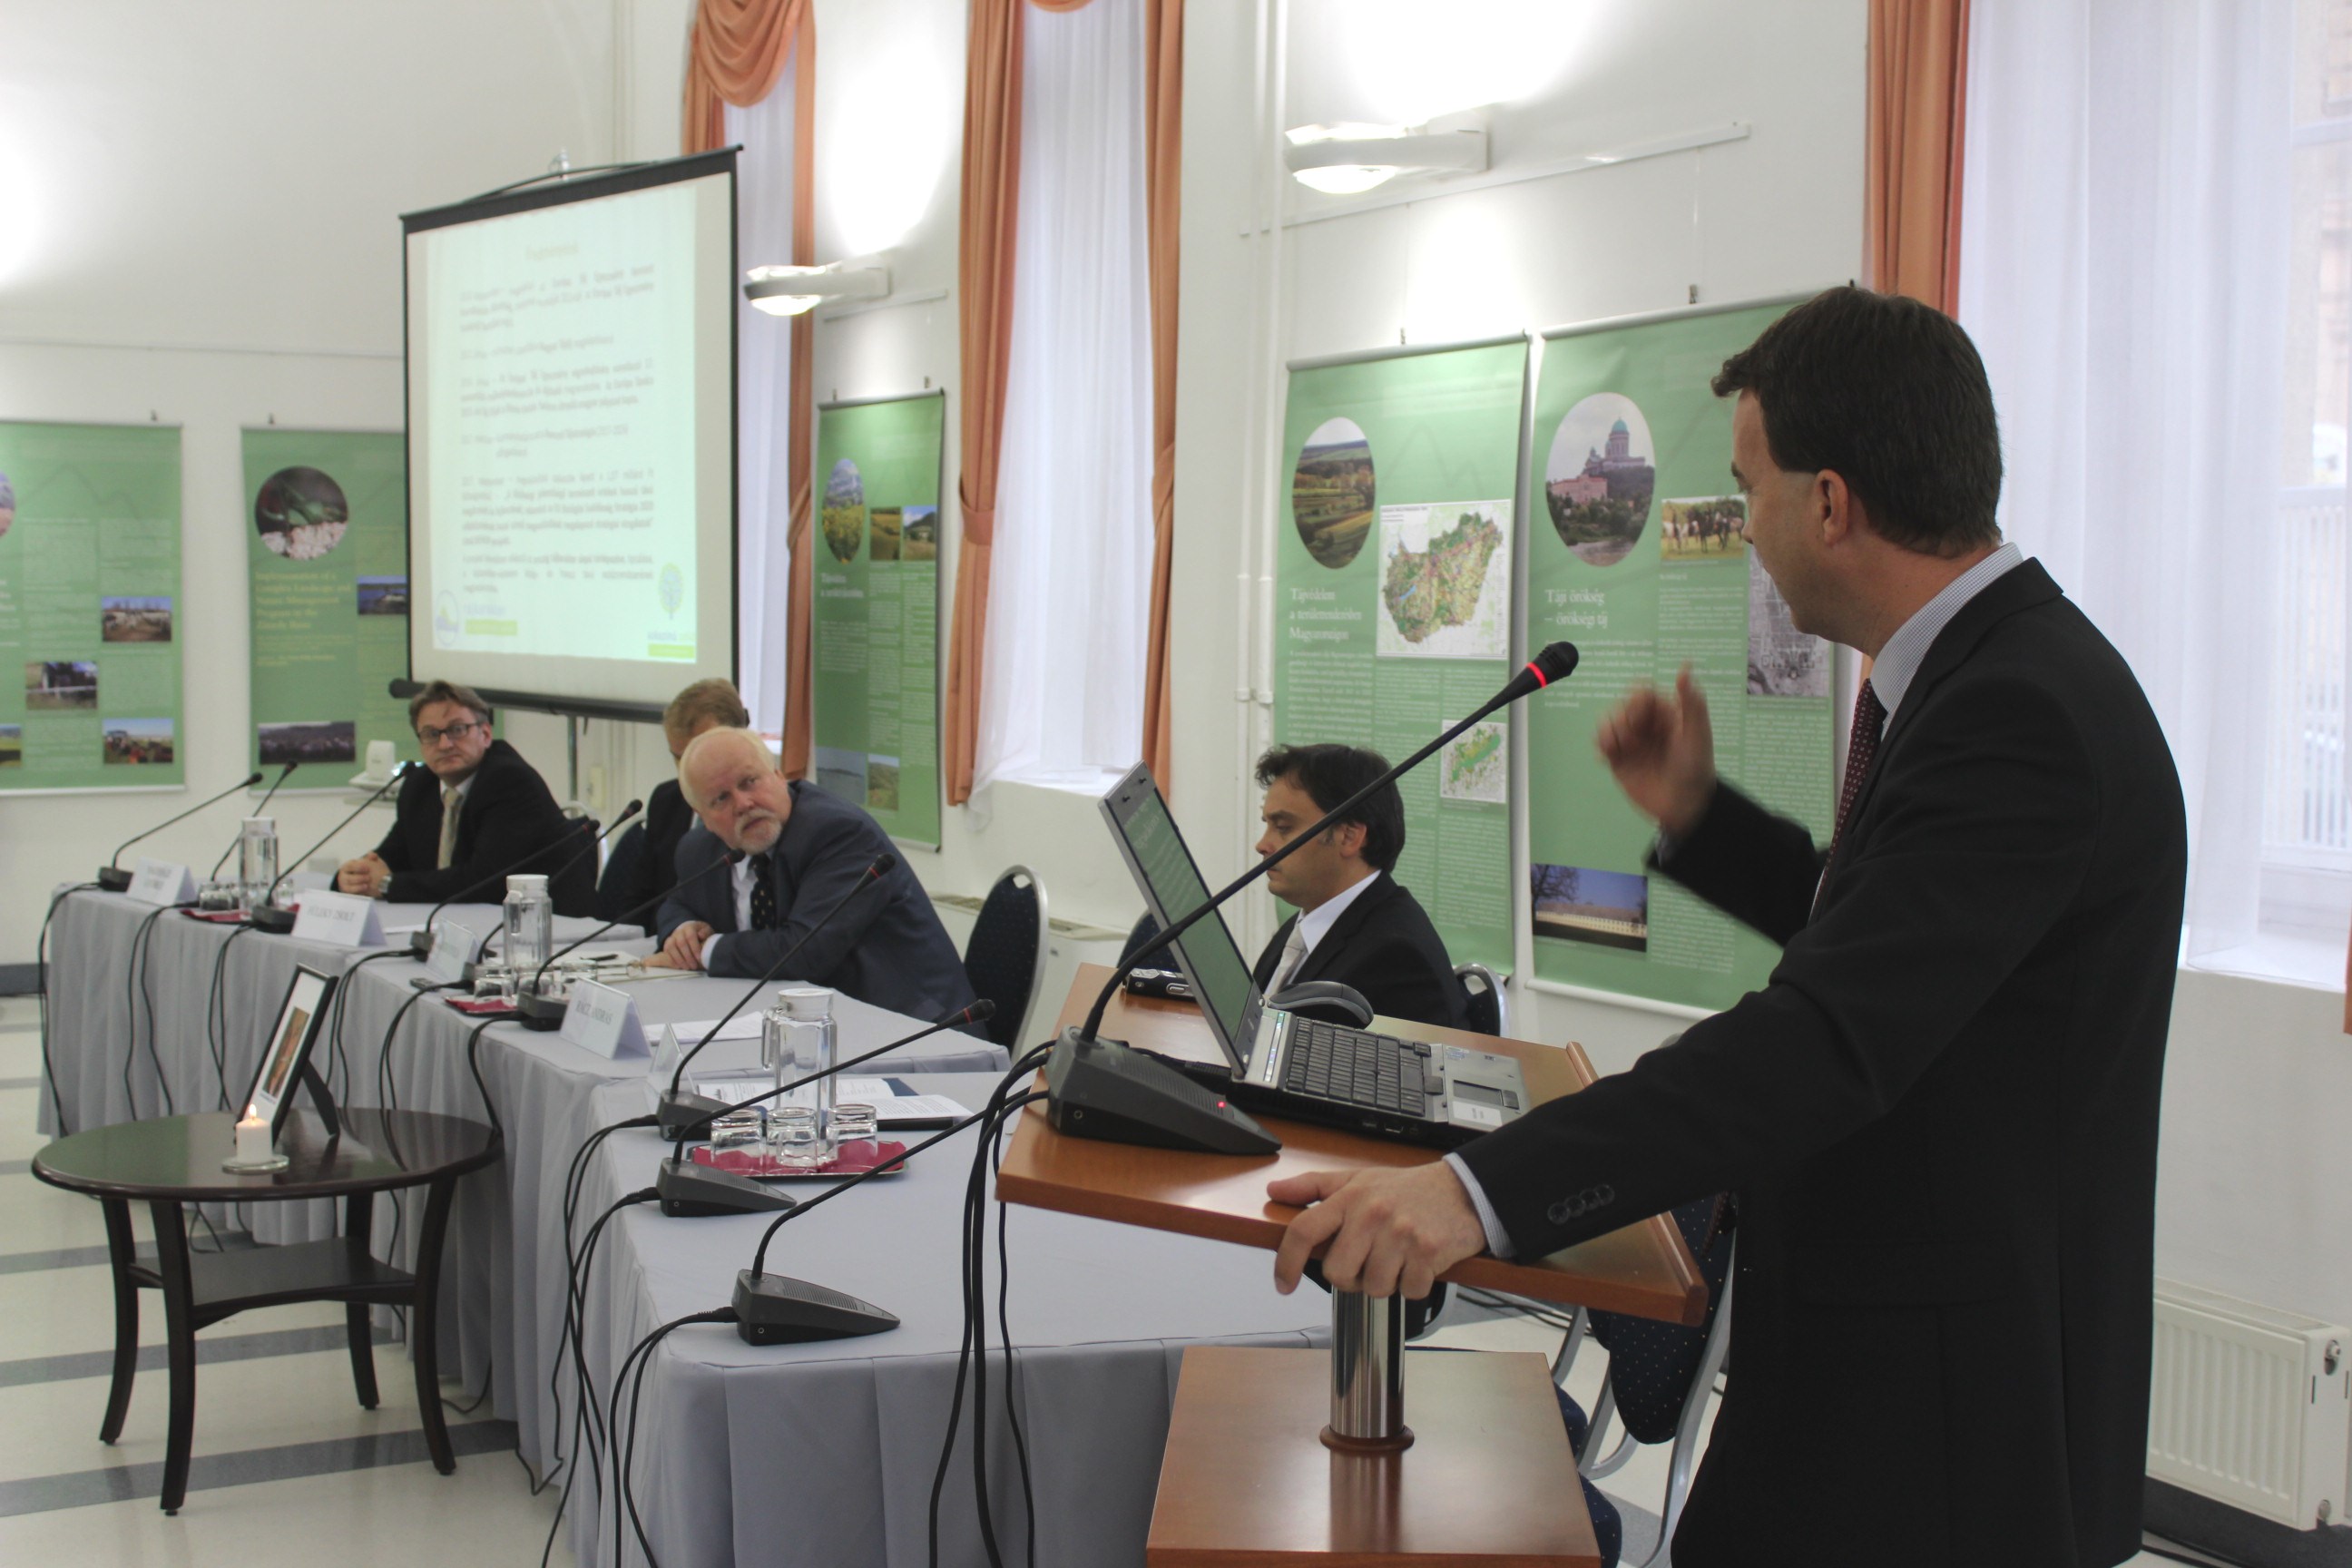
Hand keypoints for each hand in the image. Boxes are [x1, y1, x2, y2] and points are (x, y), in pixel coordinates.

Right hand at [336, 854, 387, 896]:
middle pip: (349, 878)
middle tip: (369, 878)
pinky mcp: (347, 893)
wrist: (359, 881)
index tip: (367, 868)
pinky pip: (350, 894)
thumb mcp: (367, 863)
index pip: (350, 866)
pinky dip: (357, 893)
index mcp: (347, 867)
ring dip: (358, 887)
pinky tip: (364, 892)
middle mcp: (343, 876)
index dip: (358, 867)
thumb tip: (373, 855)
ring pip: (348, 887)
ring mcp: (344, 885)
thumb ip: (370, 858)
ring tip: (367, 885)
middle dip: (359, 878)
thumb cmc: (363, 870)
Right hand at [657, 921, 712, 970]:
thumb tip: (701, 935)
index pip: (690, 936)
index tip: (699, 958)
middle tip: (694, 966)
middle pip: (681, 943)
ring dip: (679, 959)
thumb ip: (706, 932)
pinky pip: (666, 951)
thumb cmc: (701, 933)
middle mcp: (679, 931)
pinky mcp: (667, 944)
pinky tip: (679, 967)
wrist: (690, 931)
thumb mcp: (706, 930)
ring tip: (687, 968)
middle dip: (688, 956)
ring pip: (671, 947)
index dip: (695, 948)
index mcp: (689, 927)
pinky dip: (672, 960)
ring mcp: (672, 937)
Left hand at [1268, 1163, 1486, 1300]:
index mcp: (1350, 1197)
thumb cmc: (1406, 1189)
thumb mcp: (1357, 1179)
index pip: (1304, 1231)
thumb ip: (1312, 1186)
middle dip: (1349, 1276)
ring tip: (1395, 1258)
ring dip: (1383, 1282)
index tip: (1283, 1283)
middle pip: (1337, 1272)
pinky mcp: (1427, 1253)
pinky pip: (1406, 1291)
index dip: (1285, 1262)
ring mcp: (1401, 1235)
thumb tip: (1274, 1190)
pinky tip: (1416, 1264)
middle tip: (1366, 1260)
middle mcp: (1372, 1215)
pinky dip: (1412, 1285)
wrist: (1462, 1191)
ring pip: (1372, 1288)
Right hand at [1596, 664, 1716, 837]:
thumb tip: (1684, 666)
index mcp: (1666, 714)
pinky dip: (1602, 744)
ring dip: (1612, 731)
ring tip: (1625, 749)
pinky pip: (1601, 742)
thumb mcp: (1697, 732)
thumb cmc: (1696, 768)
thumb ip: (1691, 699)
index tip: (1646, 718)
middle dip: (1626, 719)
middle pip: (1623, 705)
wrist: (1683, 806)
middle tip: (1637, 740)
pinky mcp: (1618, 759)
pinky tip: (1611, 755)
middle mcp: (1647, 725)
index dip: (1639, 702)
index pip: (1642, 692)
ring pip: (1608, 720)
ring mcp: (1632, 742)